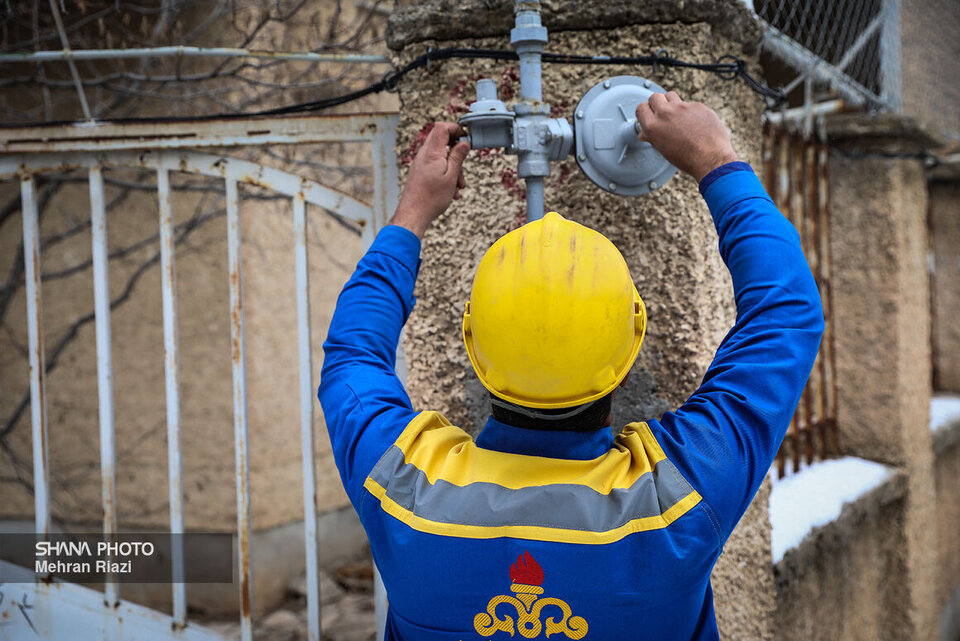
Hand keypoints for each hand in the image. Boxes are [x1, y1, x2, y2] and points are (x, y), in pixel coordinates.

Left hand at [390, 122, 469, 238]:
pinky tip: (451, 191)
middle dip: (456, 152)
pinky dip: (445, 175)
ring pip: (440, 157)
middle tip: (464, 163)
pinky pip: (435, 167)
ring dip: (453, 168)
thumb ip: (458, 157)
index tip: (465, 138)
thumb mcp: (451, 176)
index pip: (442, 127)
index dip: (455, 128)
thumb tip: (464, 143)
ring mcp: (420, 163)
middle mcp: (424, 155)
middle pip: (442, 141)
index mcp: (432, 152)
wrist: (413, 214)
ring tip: (459, 185)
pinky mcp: (419, 172)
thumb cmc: (432, 197)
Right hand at [635, 92, 737, 182]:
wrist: (710, 158)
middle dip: (657, 103)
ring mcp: (682, 107)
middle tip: (663, 113)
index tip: (649, 114)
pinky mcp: (697, 106)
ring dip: (672, 103)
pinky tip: (695, 123)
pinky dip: (690, 111)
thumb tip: (645, 134)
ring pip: (671, 96)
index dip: (645, 111)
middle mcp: (665, 114)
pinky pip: (689, 104)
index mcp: (653, 126)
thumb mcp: (663, 150)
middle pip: (655, 97)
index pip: (641, 108)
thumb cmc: (687, 158)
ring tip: (678, 116)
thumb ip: (653, 137)